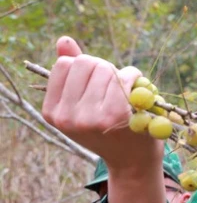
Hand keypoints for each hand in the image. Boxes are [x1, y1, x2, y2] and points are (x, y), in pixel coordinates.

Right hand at [42, 36, 161, 170]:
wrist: (133, 162)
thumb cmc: (108, 129)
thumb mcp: (82, 105)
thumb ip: (72, 73)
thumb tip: (63, 40)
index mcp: (53, 113)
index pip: (64, 64)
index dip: (85, 67)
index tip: (96, 83)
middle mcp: (67, 117)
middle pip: (86, 63)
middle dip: (103, 68)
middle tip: (114, 86)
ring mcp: (90, 117)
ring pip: (105, 68)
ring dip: (121, 74)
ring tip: (126, 92)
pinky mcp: (116, 116)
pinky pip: (124, 76)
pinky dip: (134, 76)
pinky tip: (138, 89)